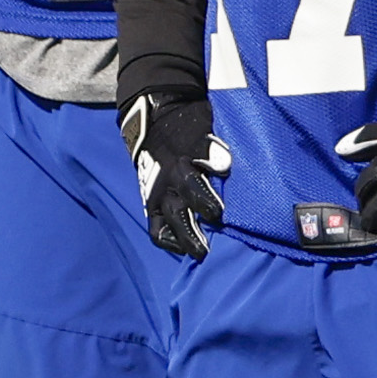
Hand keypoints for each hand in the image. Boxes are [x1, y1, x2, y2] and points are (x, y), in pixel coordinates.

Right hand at [122, 92, 223, 259]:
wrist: (154, 123)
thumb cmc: (188, 127)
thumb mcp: (202, 130)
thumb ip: (214, 148)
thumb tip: (225, 164)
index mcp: (179, 166)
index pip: (191, 186)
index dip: (204, 200)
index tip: (217, 213)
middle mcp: (166, 185)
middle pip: (177, 214)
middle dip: (191, 233)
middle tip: (206, 250)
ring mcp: (157, 197)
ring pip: (165, 227)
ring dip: (183, 242)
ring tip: (199, 255)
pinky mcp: (151, 205)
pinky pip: (156, 230)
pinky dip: (170, 240)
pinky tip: (184, 247)